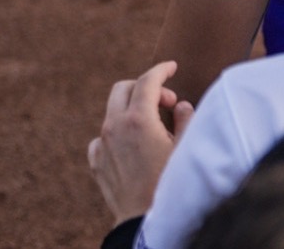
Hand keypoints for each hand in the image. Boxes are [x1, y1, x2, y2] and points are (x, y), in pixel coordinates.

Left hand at [88, 61, 194, 223]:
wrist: (144, 218)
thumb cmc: (171, 181)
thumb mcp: (187, 146)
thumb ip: (186, 118)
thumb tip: (181, 106)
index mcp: (139, 119)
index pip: (148, 80)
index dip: (162, 69)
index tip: (172, 66)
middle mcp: (114, 127)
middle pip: (122, 88)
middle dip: (144, 86)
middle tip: (166, 102)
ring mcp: (102, 144)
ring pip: (112, 112)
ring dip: (132, 109)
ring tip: (154, 127)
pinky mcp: (96, 161)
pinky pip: (103, 137)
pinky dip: (118, 132)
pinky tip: (133, 146)